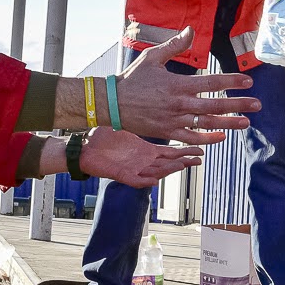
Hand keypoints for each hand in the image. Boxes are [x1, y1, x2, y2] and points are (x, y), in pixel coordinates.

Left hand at [78, 128, 202, 186]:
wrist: (84, 147)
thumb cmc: (103, 138)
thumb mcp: (127, 127)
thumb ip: (142, 119)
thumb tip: (154, 103)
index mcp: (145, 151)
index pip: (170, 153)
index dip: (185, 151)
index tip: (200, 147)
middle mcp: (142, 161)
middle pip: (168, 163)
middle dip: (184, 161)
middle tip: (199, 157)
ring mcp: (133, 169)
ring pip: (156, 173)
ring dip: (170, 170)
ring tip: (183, 165)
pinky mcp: (121, 175)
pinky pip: (136, 180)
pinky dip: (146, 181)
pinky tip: (155, 179)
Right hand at [117, 27, 258, 143]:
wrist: (112, 103)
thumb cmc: (133, 79)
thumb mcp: (153, 57)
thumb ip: (175, 45)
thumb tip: (190, 30)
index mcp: (178, 84)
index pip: (212, 82)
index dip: (232, 82)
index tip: (248, 81)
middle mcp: (179, 104)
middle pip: (215, 105)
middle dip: (238, 104)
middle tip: (257, 104)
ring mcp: (174, 120)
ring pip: (207, 124)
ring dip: (229, 124)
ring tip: (246, 122)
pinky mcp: (167, 133)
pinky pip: (191, 138)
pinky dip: (207, 139)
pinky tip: (221, 137)